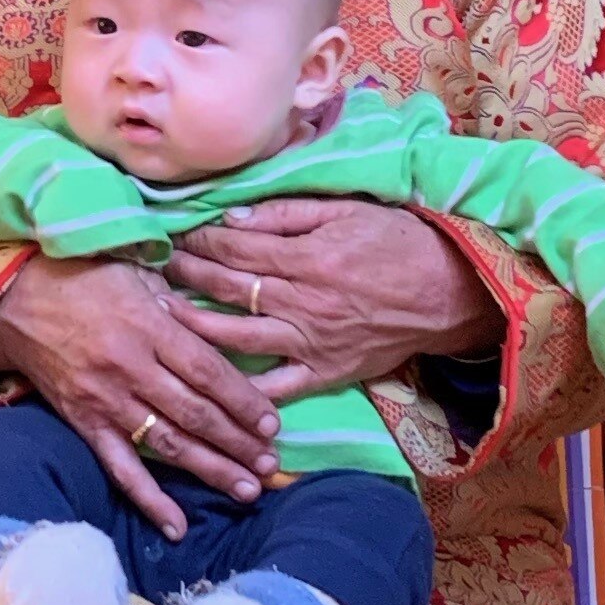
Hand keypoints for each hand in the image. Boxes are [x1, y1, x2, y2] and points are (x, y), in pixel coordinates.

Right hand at [0, 255, 282, 538]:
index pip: (208, 372)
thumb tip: (226, 327)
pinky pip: (120, 469)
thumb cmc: (85, 279)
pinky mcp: (85, 424)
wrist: (15, 301)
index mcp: (149, 327)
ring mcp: (106, 401)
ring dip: (211, 470)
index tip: (272, 424)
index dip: (244, 401)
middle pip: (196, 414)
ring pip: (168, 444)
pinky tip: (177, 527)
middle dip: (239, 442)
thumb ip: (181, 305)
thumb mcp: (138, 274)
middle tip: (272, 464)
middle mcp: (130, 368)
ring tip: (248, 489)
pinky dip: (150, 500)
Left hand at [168, 196, 498, 401]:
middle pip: (228, 289)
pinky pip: (278, 389)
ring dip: (195, 327)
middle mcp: (302, 302)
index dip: (198, 241)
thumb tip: (234, 216)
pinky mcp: (324, 373)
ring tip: (162, 318)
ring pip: (239, 338)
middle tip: (153, 269)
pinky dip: (245, 393)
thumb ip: (289, 213)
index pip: (236, 248)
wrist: (451, 291)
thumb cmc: (399, 242)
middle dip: (186, 277)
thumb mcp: (348, 210)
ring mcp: (311, 342)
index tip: (171, 234)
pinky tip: (210, 390)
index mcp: (306, 258)